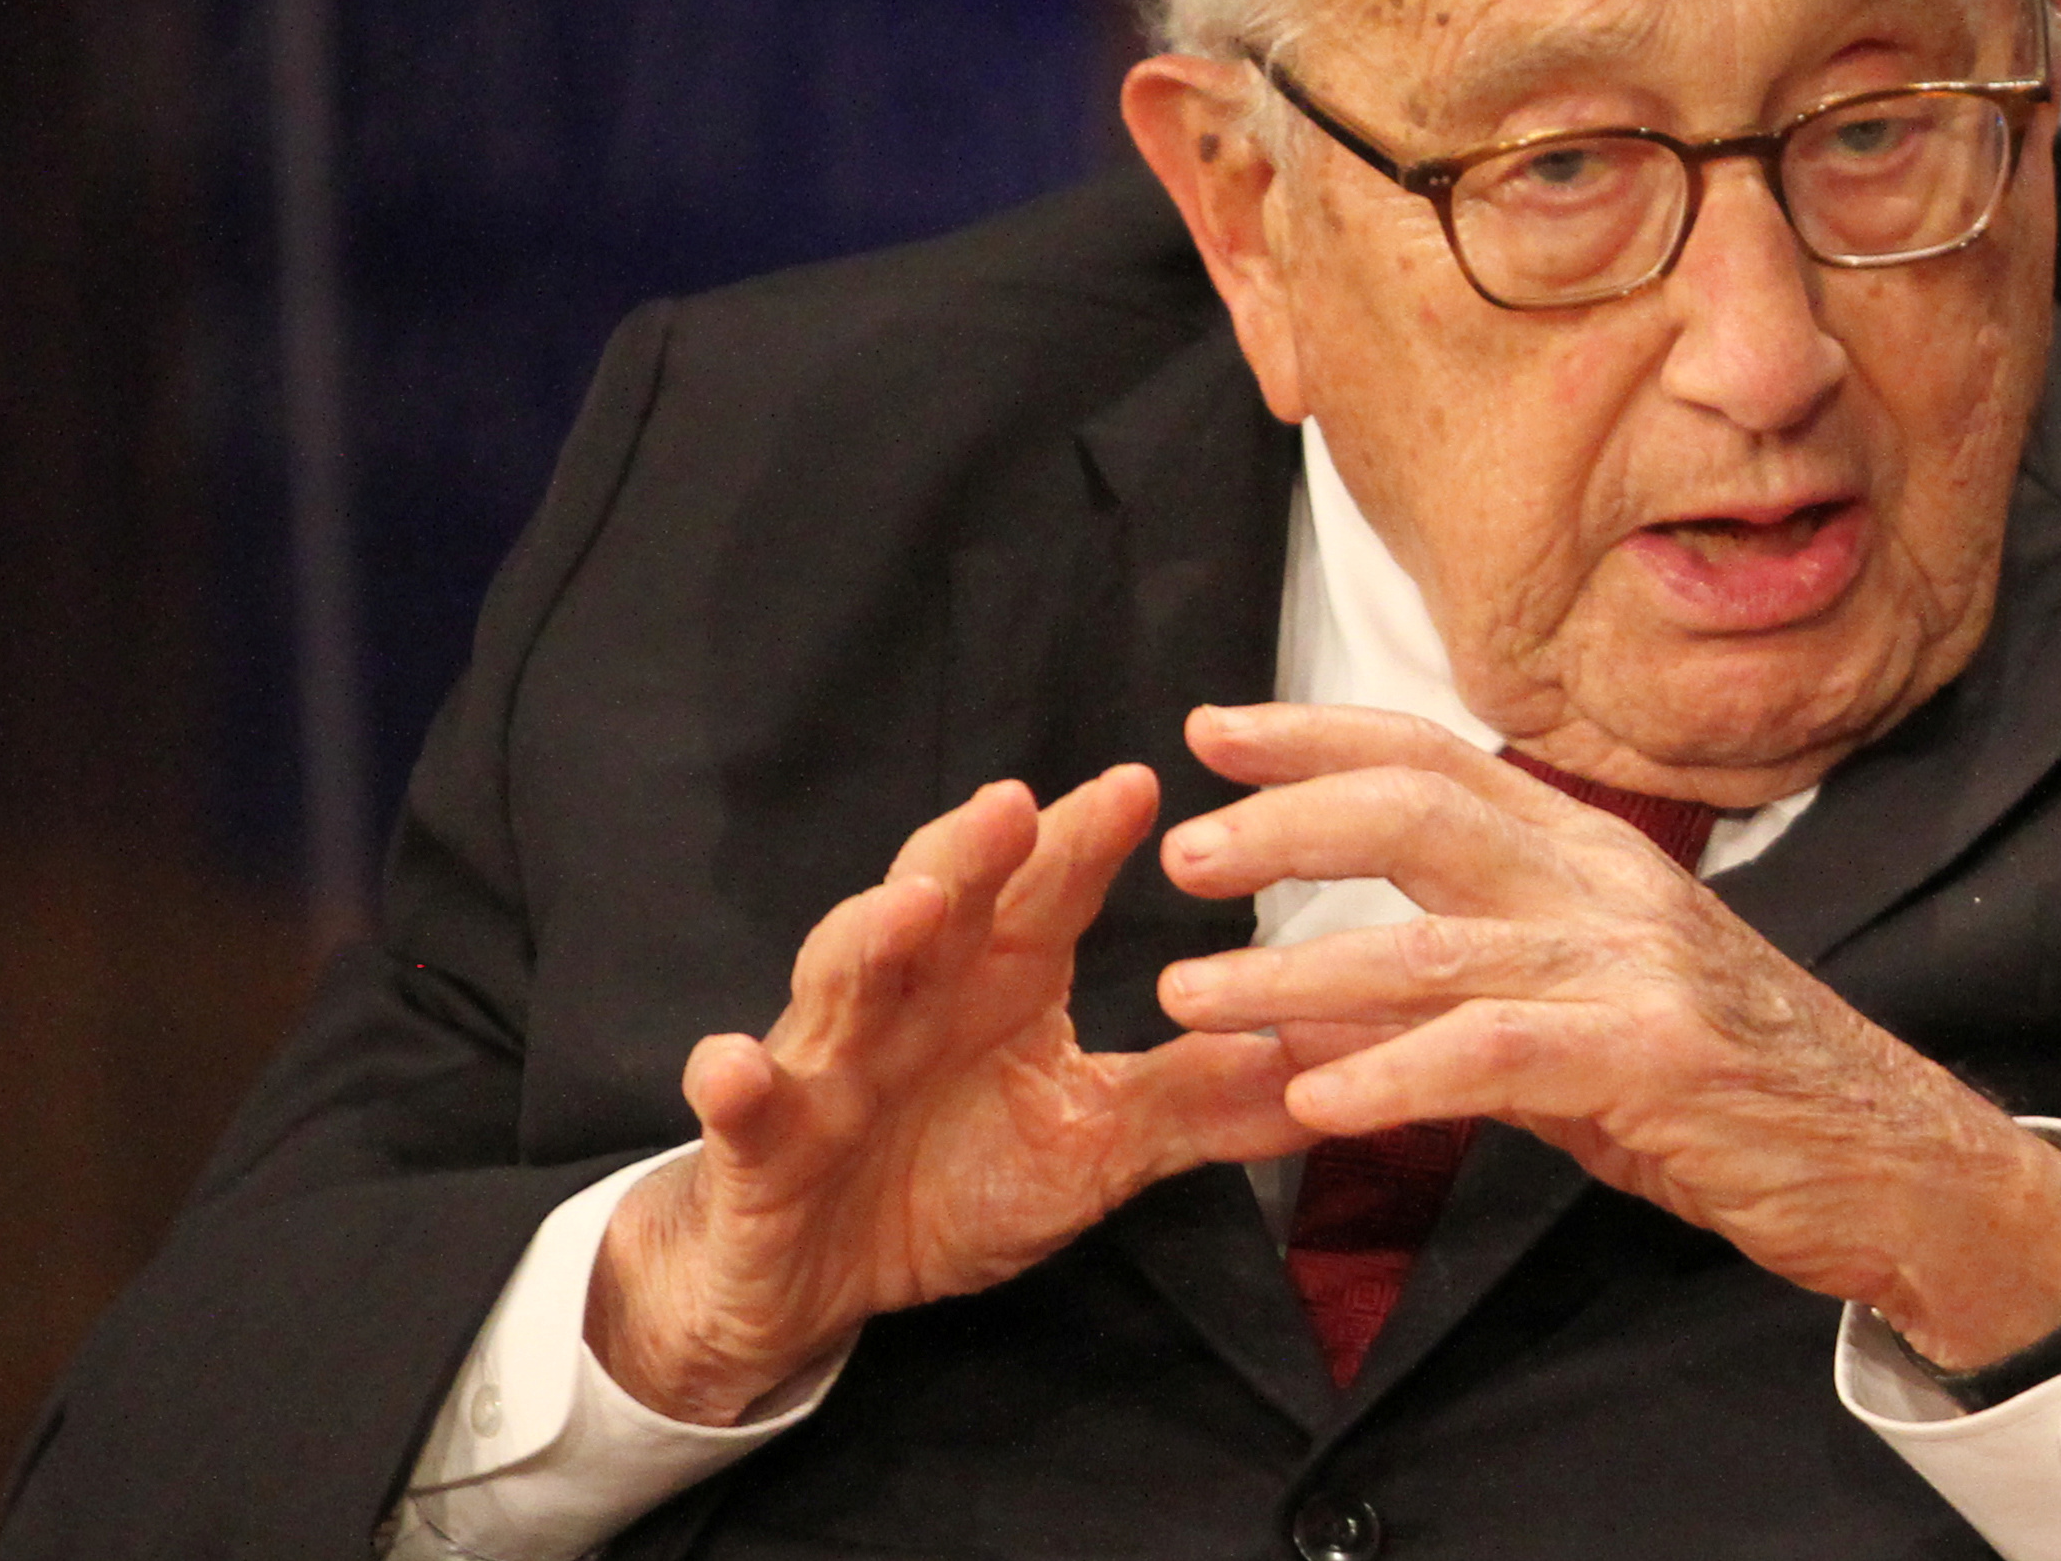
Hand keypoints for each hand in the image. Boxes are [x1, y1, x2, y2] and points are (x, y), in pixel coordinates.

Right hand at [587, 771, 1317, 1422]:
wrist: (809, 1276)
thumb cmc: (950, 1182)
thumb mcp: (1094, 1149)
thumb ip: (1198, 1104)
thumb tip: (1328, 1068)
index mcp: (997, 981)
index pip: (1044, 891)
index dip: (1082, 838)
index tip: (1139, 784)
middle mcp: (911, 995)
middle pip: (940, 903)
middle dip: (974, 853)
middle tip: (1016, 802)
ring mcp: (827, 1060)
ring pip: (841, 978)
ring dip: (869, 938)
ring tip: (910, 907)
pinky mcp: (759, 1141)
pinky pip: (743, 1107)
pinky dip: (733, 1083)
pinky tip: (731, 1064)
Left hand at [1153, 706, 2060, 1369]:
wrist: (1899, 1164)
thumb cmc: (1737, 1094)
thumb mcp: (1595, 1022)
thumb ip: (1468, 1002)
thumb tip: (1310, 1025)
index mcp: (1596, 857)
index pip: (1440, 761)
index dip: (1321, 735)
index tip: (1212, 728)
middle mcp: (1613, 887)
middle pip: (1423, 813)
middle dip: (1288, 821)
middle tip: (1182, 847)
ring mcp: (1638, 967)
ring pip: (1437, 944)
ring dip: (1297, 970)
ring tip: (1191, 993)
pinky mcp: (1657, 1057)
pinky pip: (1498, 1053)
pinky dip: (1395, 1075)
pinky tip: (1315, 1103)